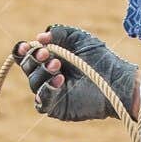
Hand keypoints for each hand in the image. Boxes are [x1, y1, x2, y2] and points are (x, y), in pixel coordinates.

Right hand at [15, 24, 137, 121]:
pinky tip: (59, 80)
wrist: (117, 82)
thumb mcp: (80, 39)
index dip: (23, 50)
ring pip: (33, 83)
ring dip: (42, 72)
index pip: (28, 54)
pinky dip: (46, 90)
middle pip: (27, 67)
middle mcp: (47, 75)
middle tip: (46, 54)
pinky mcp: (57, 108)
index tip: (26, 46)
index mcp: (50, 57)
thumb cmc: (101, 60)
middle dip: (33, 59)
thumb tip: (40, 37)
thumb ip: (60, 33)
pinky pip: (41, 102)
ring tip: (58, 66)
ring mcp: (51, 92)